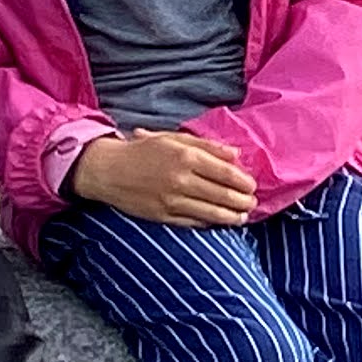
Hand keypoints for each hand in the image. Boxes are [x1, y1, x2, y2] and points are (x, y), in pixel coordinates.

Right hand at [69, 128, 257, 225]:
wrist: (109, 170)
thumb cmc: (143, 151)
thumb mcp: (174, 139)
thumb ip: (207, 146)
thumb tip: (236, 155)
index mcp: (187, 157)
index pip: (227, 174)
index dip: (244, 182)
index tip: (252, 185)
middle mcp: (182, 180)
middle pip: (224, 195)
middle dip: (243, 201)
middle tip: (252, 203)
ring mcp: (172, 201)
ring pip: (212, 213)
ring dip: (232, 216)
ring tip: (241, 216)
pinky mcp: (164, 216)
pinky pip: (194, 222)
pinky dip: (209, 222)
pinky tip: (218, 221)